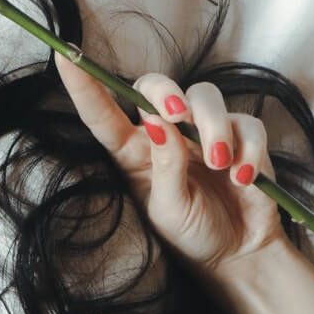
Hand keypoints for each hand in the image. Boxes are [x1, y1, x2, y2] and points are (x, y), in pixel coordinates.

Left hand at [54, 52, 289, 277]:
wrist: (238, 256)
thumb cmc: (192, 234)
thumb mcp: (168, 208)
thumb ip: (165, 164)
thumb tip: (156, 122)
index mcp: (134, 152)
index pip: (103, 113)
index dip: (84, 85)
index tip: (64, 57)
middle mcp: (166, 135)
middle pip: (156, 86)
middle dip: (166, 92)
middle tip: (177, 115)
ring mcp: (204, 133)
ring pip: (205, 97)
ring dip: (213, 127)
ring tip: (220, 164)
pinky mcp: (241, 138)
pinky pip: (246, 124)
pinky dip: (248, 148)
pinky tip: (243, 178)